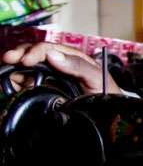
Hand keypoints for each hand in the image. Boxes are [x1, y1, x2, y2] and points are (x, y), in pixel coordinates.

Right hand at [1, 42, 121, 94]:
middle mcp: (58, 65)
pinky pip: (24, 83)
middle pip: (33, 54)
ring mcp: (49, 77)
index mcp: (70, 58)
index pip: (48, 48)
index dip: (36, 51)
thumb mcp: (96, 78)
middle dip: (18, 54)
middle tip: (7, 59)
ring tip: (4, 72)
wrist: (107, 117)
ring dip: (13, 67)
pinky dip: (14, 81)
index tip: (26, 60)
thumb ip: (78, 66)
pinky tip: (8, 85)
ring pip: (26, 67)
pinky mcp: (42, 90)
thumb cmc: (105, 95)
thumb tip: (52, 55)